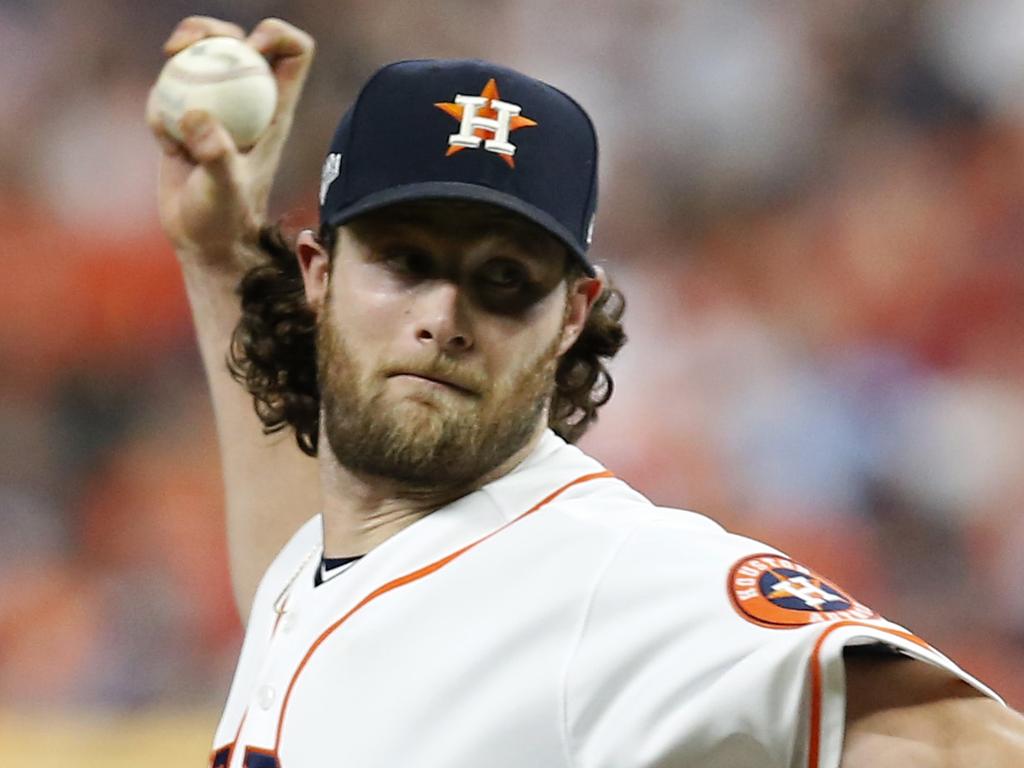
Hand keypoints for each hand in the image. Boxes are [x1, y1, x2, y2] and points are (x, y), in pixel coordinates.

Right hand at [146, 16, 314, 267]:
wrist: (202, 241)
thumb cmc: (225, 219)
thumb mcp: (225, 188)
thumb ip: (215, 153)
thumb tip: (194, 114)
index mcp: (274, 110)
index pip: (293, 54)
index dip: (277, 35)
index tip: (250, 46)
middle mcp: (248, 104)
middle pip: (238, 42)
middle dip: (213, 27)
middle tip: (189, 42)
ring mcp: (215, 111)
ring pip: (201, 59)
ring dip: (182, 49)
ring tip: (169, 61)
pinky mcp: (184, 122)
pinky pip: (167, 93)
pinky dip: (158, 101)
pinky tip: (162, 136)